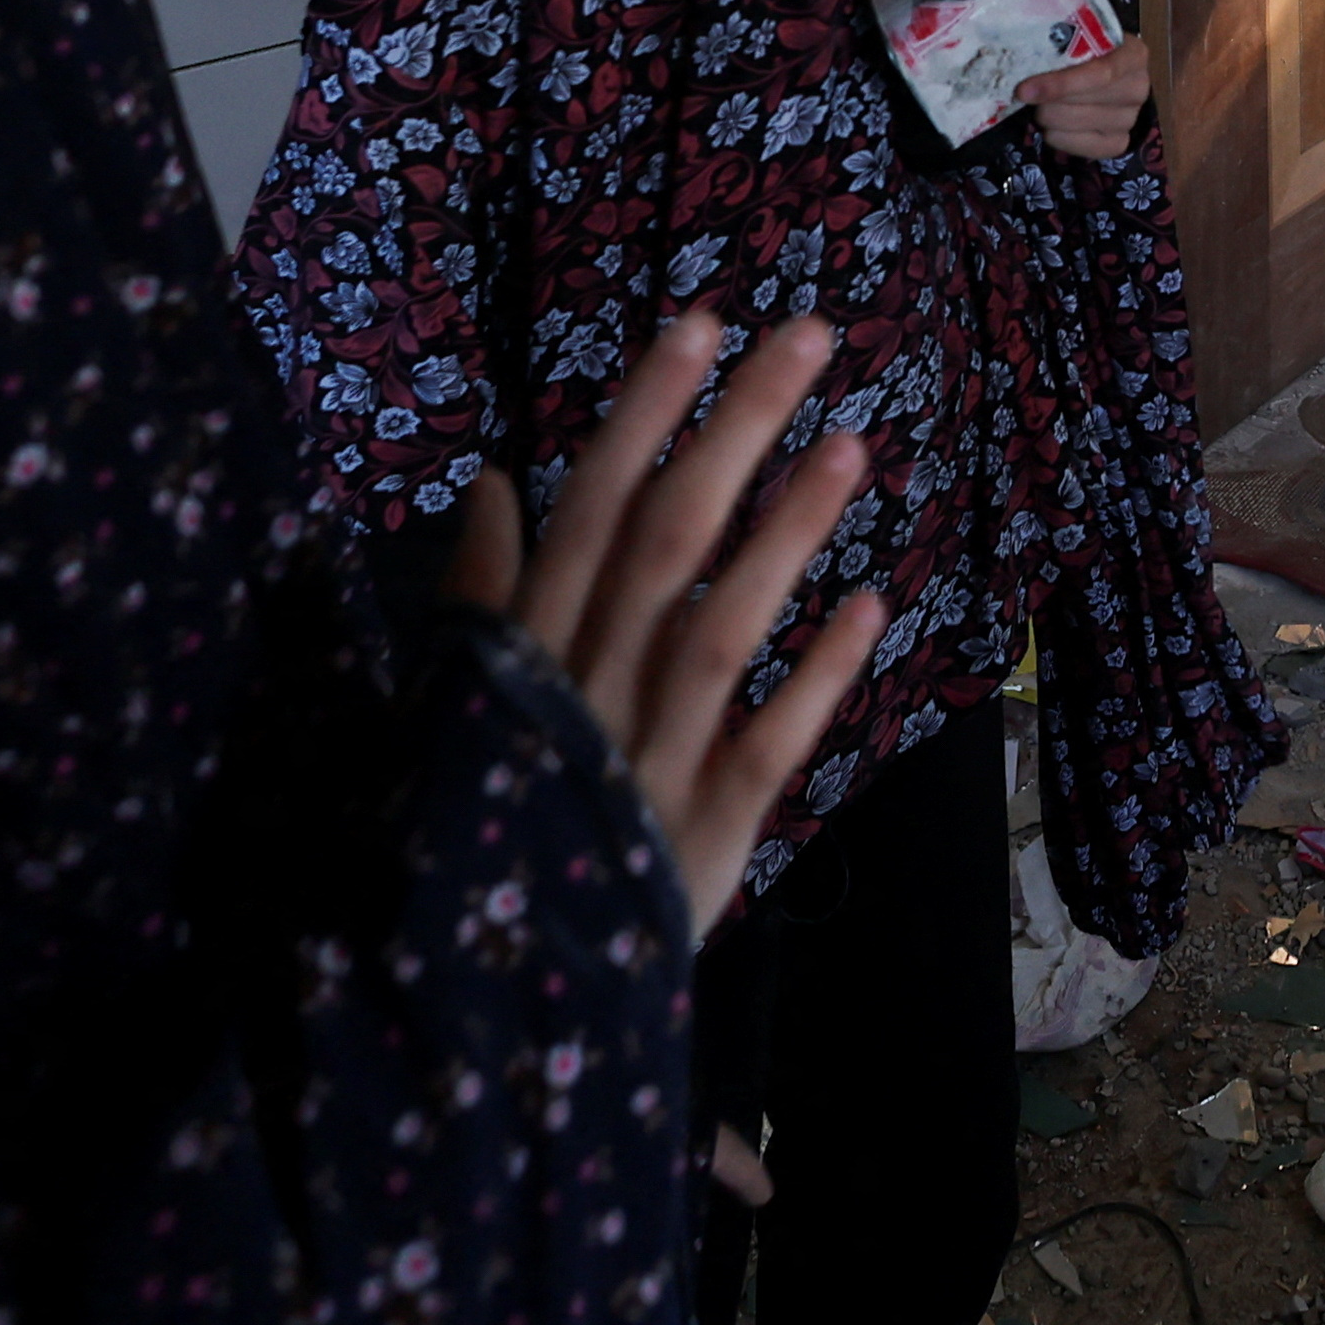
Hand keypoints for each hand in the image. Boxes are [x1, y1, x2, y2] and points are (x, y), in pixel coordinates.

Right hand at [447, 309, 884, 939]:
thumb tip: (495, 481)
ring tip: (855, 446)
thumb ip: (481, 597)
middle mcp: (584, 694)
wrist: (479, 1002)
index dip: (643, 415)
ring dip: (787, 536)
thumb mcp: (449, 704)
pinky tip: (874, 610)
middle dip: (732, 431)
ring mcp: (646, 765)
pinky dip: (817, 682)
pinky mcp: (702, 838)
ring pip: (717, 633)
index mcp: (524, 656)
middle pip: (664, 543)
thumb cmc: (472, 829)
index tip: (698, 322)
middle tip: (810, 336)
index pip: (587, 511)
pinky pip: (765, 751)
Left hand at [1023, 36, 1151, 164]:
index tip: (1024, 90)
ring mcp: (1130, 118)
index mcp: (1133, 54)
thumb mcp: (1075, 35)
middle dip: (1046, 100)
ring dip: (1048, 118)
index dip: (1060, 84)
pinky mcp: (1119, 142)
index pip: (1099, 74)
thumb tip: (1021, 56)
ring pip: (1075, 125)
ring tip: (1043, 105)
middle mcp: (1138, 87)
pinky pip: (1080, 147)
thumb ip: (1056, 40)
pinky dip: (1058, 137)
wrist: (1097, 70)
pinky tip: (1053, 126)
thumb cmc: (1081, 47)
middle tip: (1027, 94)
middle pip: (1082, 102)